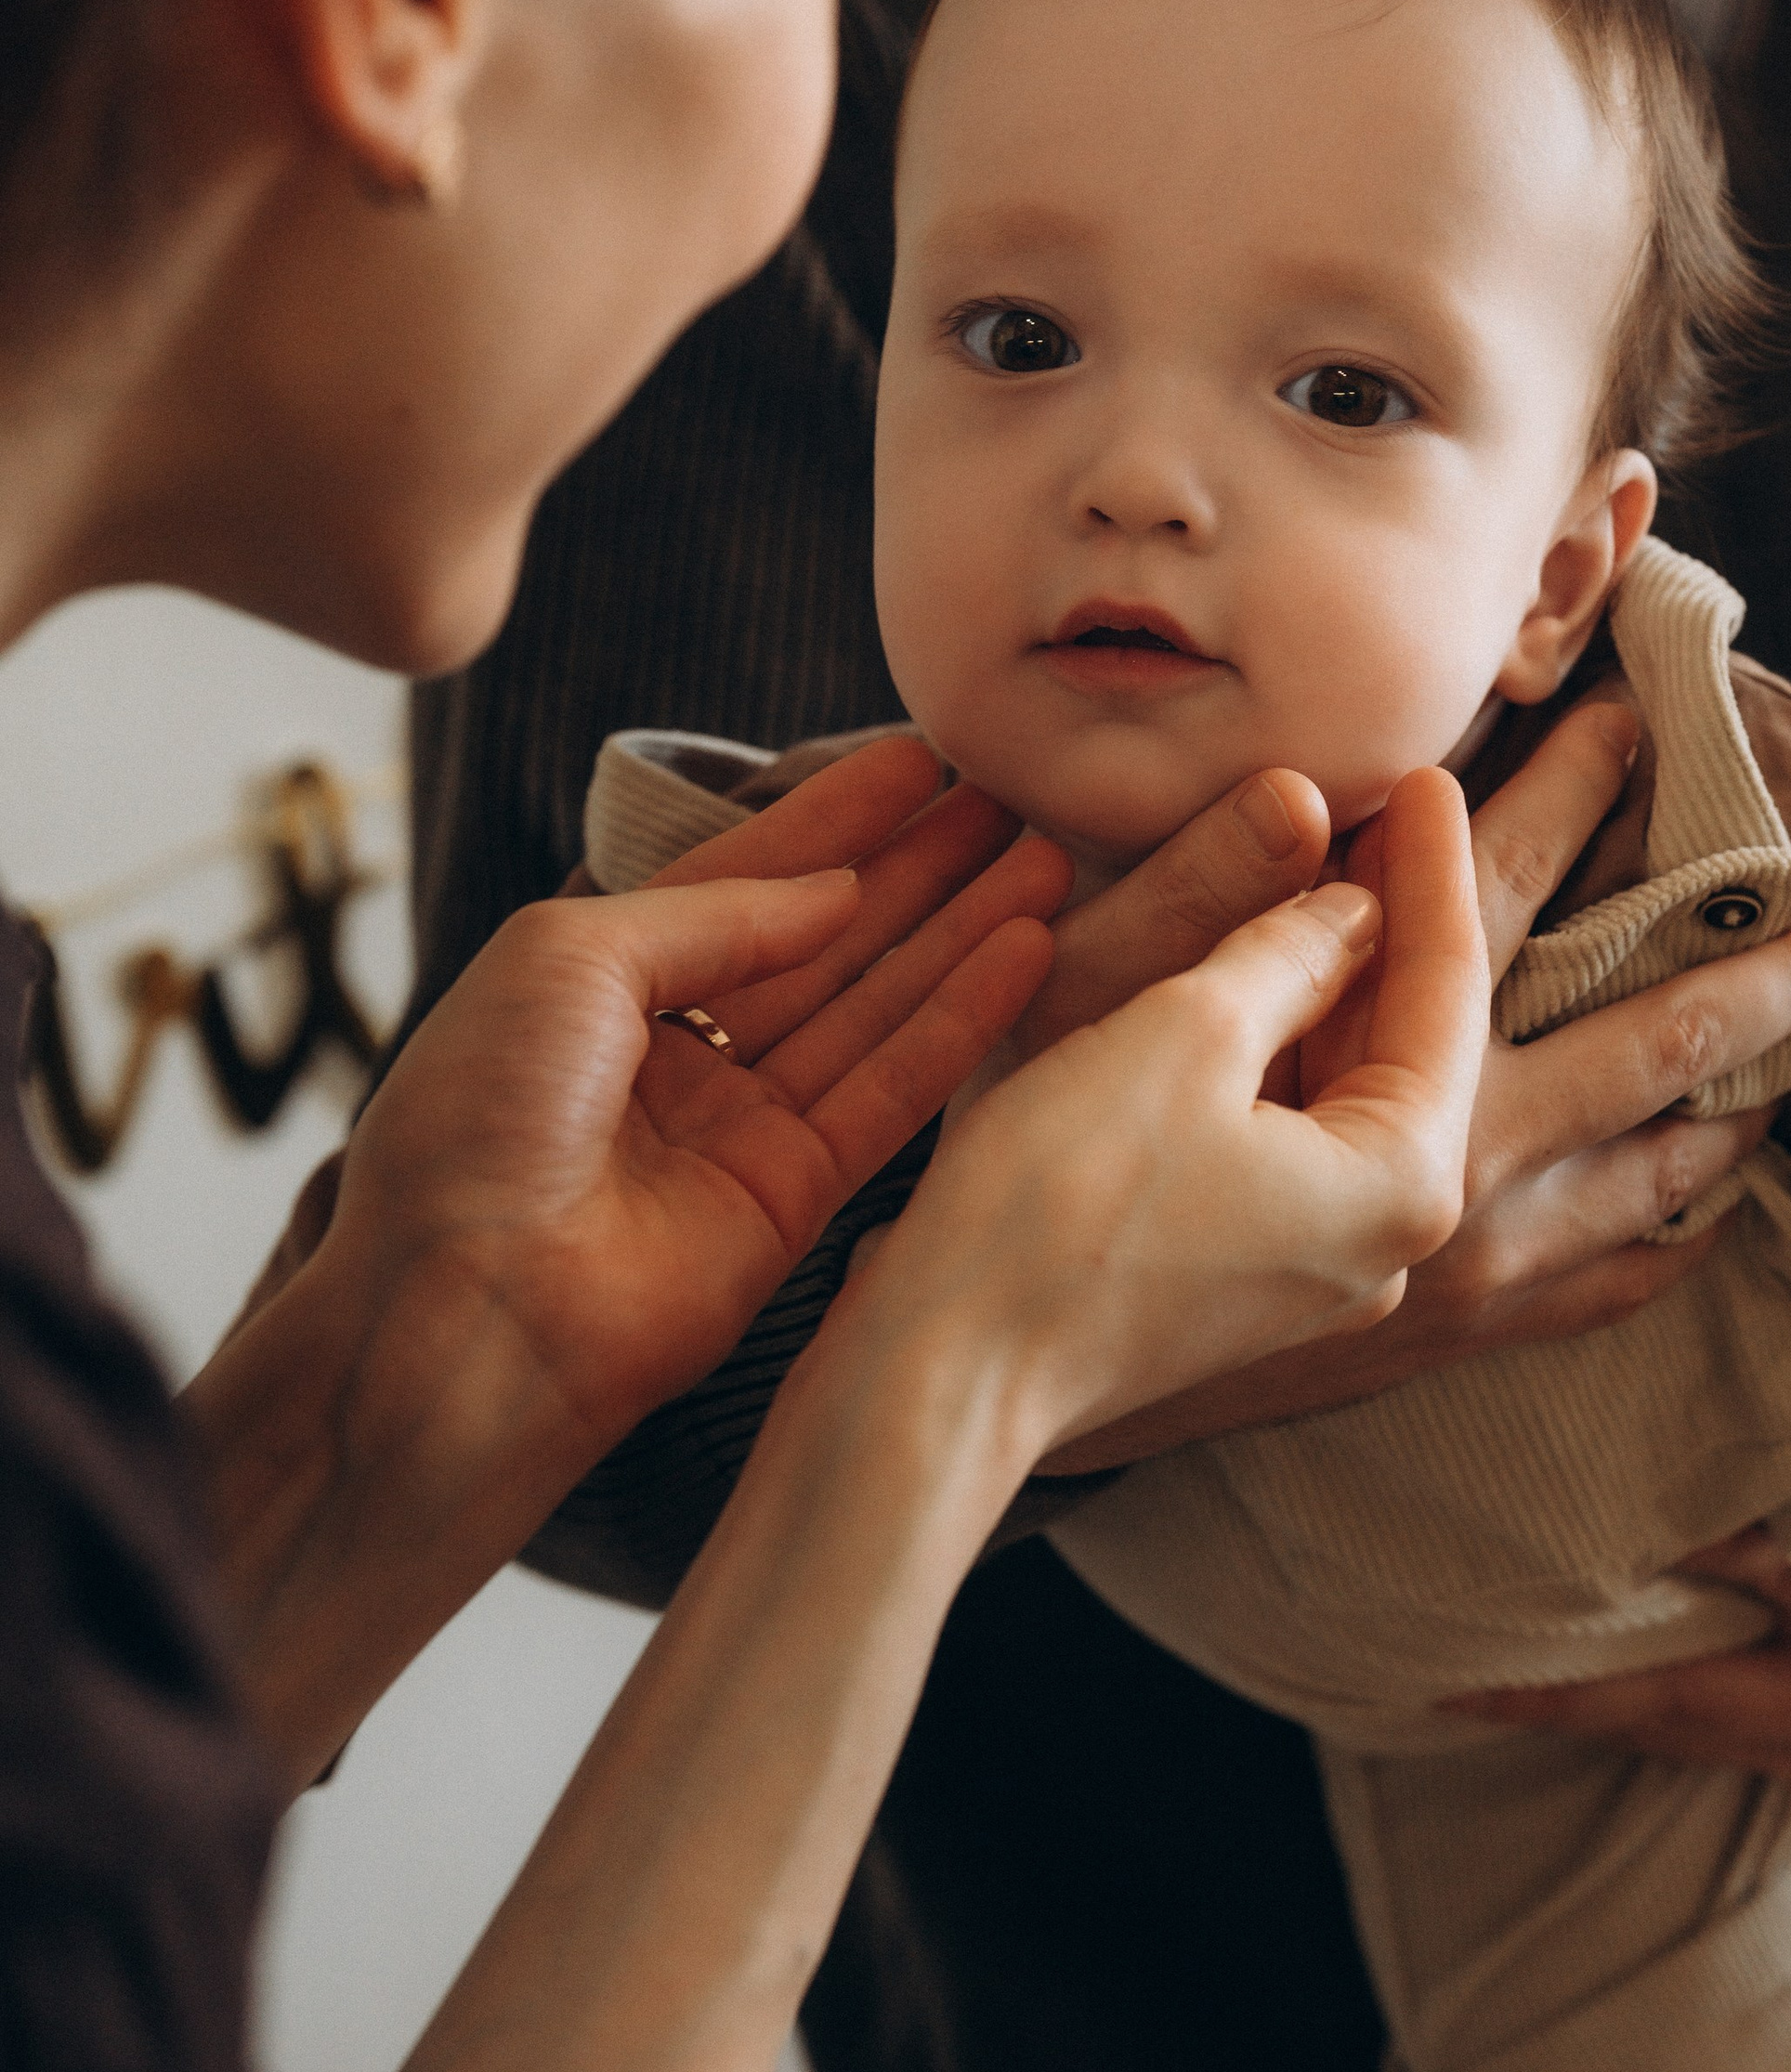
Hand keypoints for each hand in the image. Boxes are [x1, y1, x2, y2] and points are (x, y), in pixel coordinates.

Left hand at [198, 737, 1067, 1770]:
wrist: (458, 1311)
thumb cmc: (474, 1125)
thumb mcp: (566, 959)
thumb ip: (711, 913)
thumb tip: (833, 890)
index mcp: (603, 987)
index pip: (743, 882)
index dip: (832, 820)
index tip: (921, 761)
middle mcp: (679, 1054)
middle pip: (827, 942)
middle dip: (920, 871)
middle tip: (1013, 804)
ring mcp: (741, 1131)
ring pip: (876, 1010)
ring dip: (962, 935)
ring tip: (1050, 862)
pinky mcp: (796, 1205)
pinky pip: (895, 1096)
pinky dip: (961, 1025)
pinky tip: (1024, 952)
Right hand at [862, 769, 1487, 1466]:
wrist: (949, 1369)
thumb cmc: (1060, 1204)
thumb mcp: (1182, 1032)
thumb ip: (1286, 949)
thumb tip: (1351, 900)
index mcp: (1405, 1182)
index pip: (1445, 986)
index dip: (1428, 864)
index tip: (1424, 773)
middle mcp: (1391, 1241)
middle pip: (1424, 1044)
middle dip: (1415, 922)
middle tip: (1411, 804)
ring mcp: (1324, 1271)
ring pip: (1361, 1091)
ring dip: (1351, 982)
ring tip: (1346, 865)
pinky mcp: (1253, 1279)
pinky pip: (1305, 1139)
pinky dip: (1299, 1052)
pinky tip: (1276, 975)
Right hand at [1032, 701, 1790, 1471]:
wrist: (970, 1377)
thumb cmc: (1044, 1202)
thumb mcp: (1153, 1030)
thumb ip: (1274, 927)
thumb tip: (1343, 833)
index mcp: (1406, 1135)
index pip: (1476, 948)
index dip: (1493, 828)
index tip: (1534, 730)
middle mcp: (1453, 1218)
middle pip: (1628, 1069)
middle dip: (1738, 984)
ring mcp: (1435, 1289)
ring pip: (1628, 1189)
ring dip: (1717, 1114)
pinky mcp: (1398, 1338)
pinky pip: (1572, 1292)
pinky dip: (1645, 1249)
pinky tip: (1690, 1228)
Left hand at [1446, 1371, 1790, 1784]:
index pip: (1764, 1575)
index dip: (1669, 1542)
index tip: (1561, 1508)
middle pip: (1682, 1695)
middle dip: (1562, 1676)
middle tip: (1437, 1647)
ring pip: (1674, 1731)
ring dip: (1562, 1704)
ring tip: (1438, 1674)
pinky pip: (1695, 1738)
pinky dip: (1607, 1711)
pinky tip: (1511, 1689)